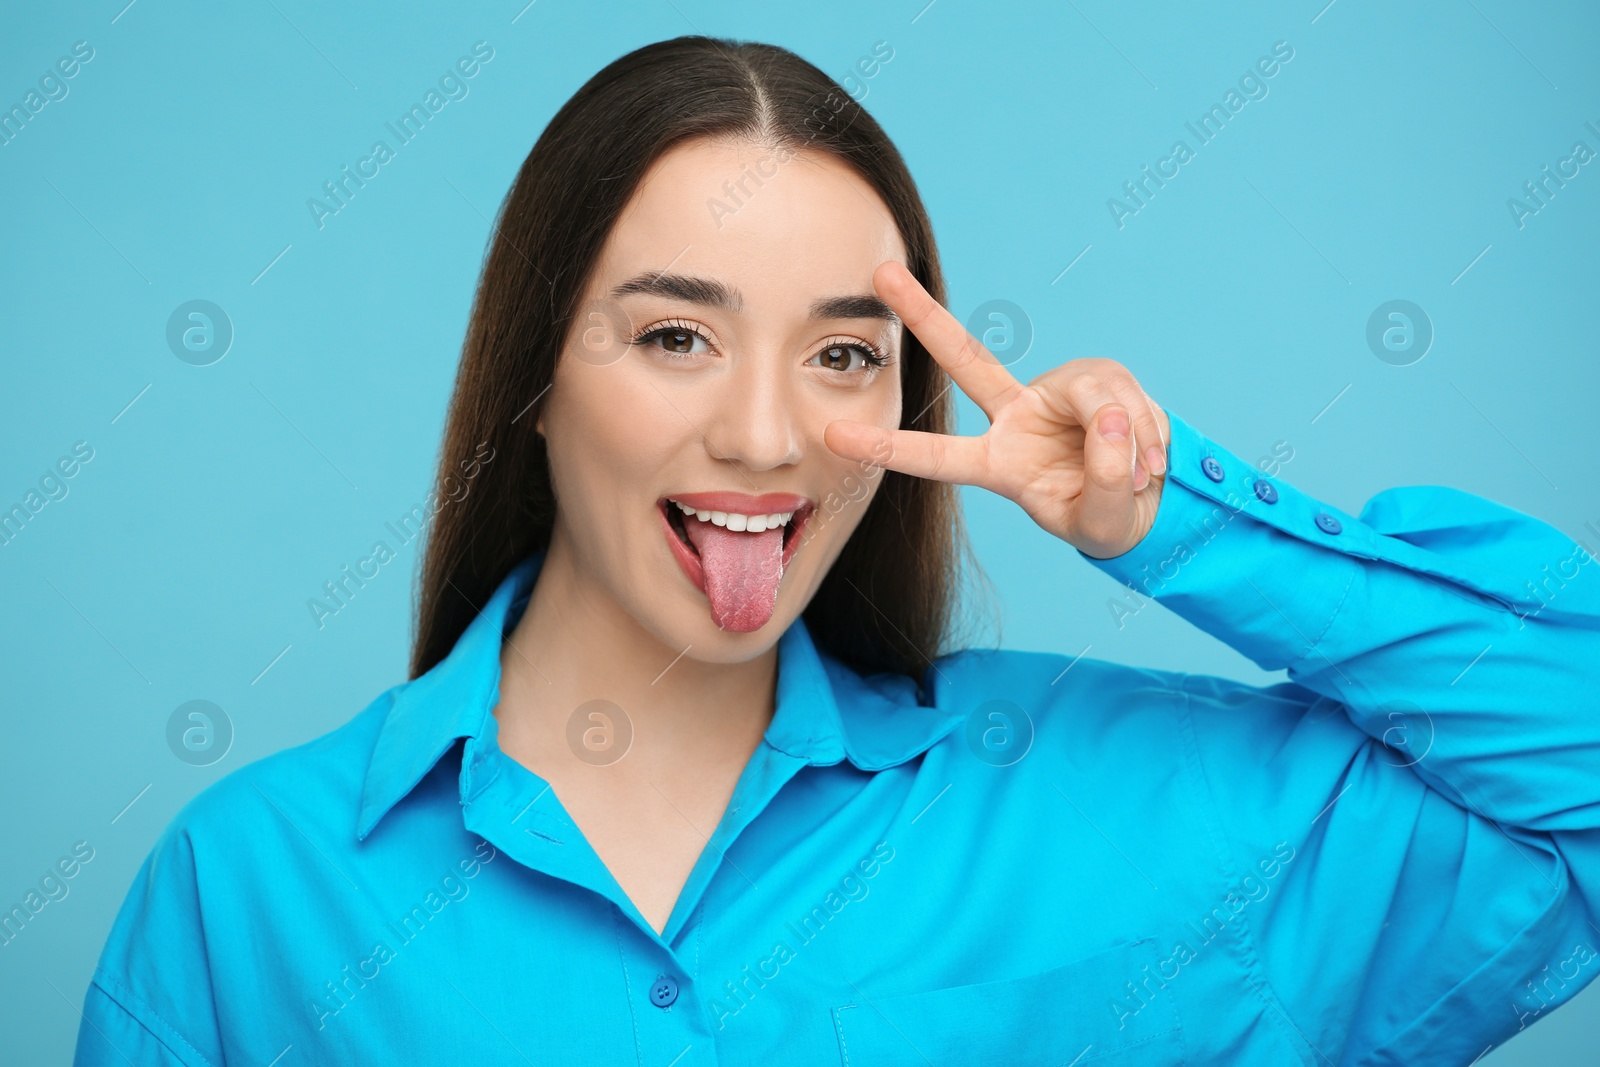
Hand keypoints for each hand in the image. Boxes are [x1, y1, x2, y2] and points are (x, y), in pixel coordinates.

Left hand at [824, 261, 1170, 559]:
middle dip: (924, 315)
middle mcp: (1017, 417)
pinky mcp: (1098, 379)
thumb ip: (1107, 481)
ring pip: (1093, 395)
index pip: (937, 457)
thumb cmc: (1107, 517)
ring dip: (1128, 437)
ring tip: (1145, 474)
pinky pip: (1125, 395)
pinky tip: (1152, 459)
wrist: (1148, 502)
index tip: (833, 435)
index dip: (887, 447)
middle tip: (880, 273)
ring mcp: (1055, 393)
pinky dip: (1149, 431)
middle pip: (966, 359)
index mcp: (999, 465)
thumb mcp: (1104, 522)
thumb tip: (1112, 423)